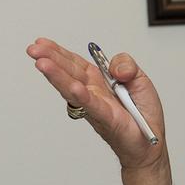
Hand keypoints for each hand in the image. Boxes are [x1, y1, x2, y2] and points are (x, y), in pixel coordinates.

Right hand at [26, 37, 171, 184]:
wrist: (150, 141)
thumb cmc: (142, 112)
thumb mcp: (140, 78)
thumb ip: (127, 65)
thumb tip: (115, 67)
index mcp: (98, 80)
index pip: (74, 63)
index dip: (58, 52)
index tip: (41, 43)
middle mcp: (92, 91)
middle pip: (68, 72)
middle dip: (51, 59)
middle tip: (33, 49)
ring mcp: (95, 105)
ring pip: (73, 87)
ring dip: (57, 75)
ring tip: (42, 64)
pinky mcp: (106, 117)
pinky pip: (92, 105)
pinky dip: (82, 96)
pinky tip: (72, 87)